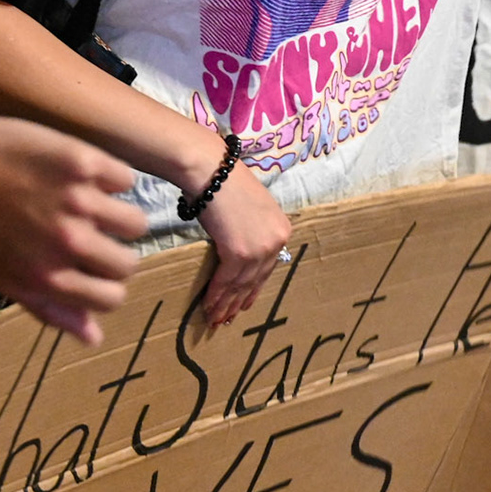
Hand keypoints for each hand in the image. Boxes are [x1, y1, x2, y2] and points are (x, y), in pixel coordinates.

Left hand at [0, 87, 147, 345]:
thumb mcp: (3, 276)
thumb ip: (51, 309)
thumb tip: (95, 339)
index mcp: (45, 276)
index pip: (110, 299)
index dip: (108, 287)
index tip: (97, 272)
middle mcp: (66, 242)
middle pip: (128, 264)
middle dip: (116, 253)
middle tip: (95, 237)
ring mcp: (78, 201)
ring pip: (136, 223)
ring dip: (118, 216)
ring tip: (93, 206)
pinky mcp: (86, 163)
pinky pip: (125, 180)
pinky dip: (110, 178)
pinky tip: (82, 177)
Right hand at [194, 154, 291, 327]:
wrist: (213, 171)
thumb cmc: (226, 185)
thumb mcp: (252, 210)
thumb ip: (253, 232)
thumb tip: (241, 253)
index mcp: (282, 230)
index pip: (267, 268)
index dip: (253, 290)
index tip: (243, 305)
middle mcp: (276, 241)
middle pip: (255, 280)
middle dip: (238, 302)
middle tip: (225, 320)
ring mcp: (259, 248)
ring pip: (240, 284)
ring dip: (225, 304)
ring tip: (214, 319)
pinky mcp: (239, 252)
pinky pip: (226, 280)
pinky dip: (215, 295)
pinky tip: (208, 306)